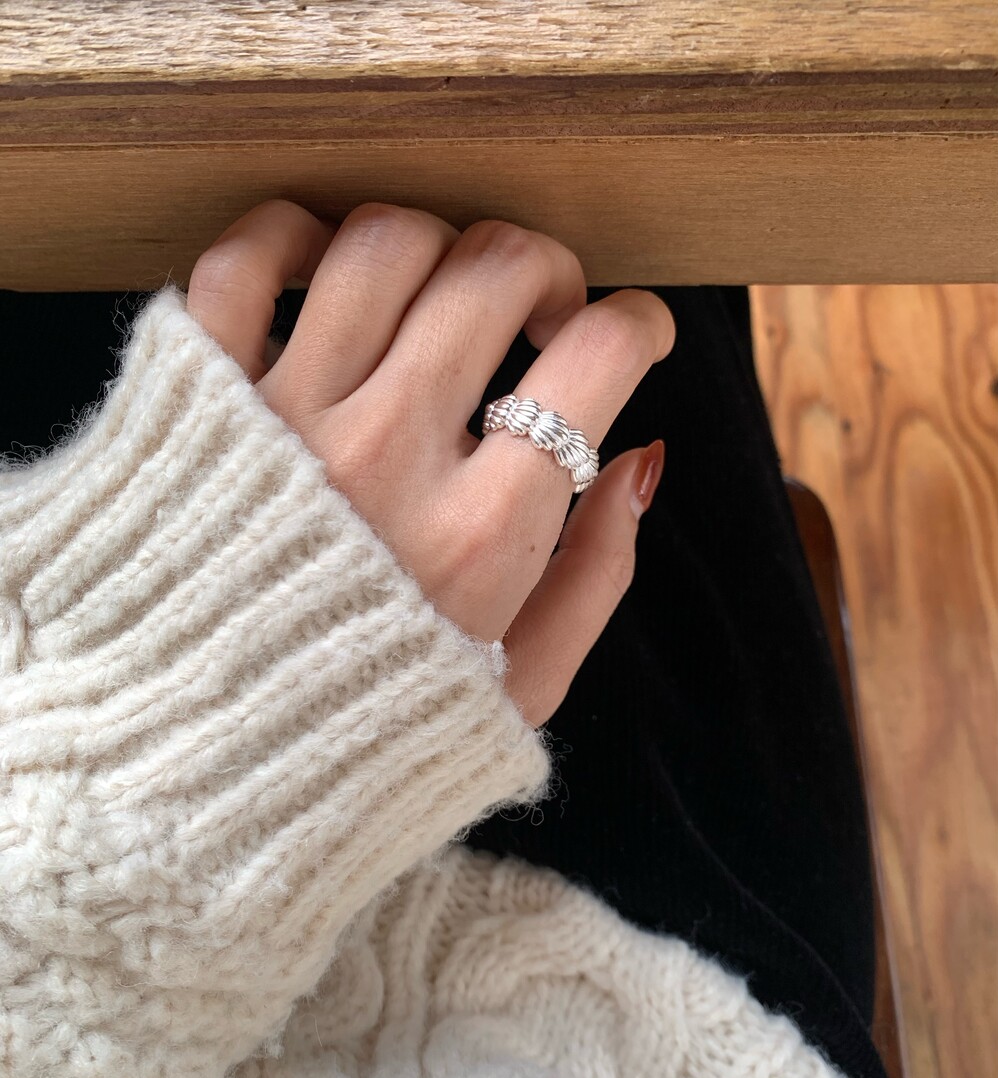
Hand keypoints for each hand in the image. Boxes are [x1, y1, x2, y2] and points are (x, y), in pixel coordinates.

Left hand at [185, 200, 674, 725]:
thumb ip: (598, 574)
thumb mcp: (522, 685)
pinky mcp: (198, 405)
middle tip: (543, 313)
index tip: (633, 332)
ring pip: (383, 244)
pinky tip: (331, 272)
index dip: (641, 322)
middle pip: (495, 272)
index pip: (597, 357)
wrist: (204, 766)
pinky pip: (245, 261)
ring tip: (440, 297)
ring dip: (438, 246)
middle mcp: (383, 460)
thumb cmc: (371, 731)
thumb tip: (643, 458)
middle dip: (547, 270)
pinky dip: (293, 236)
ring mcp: (283, 421)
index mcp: (480, 534)